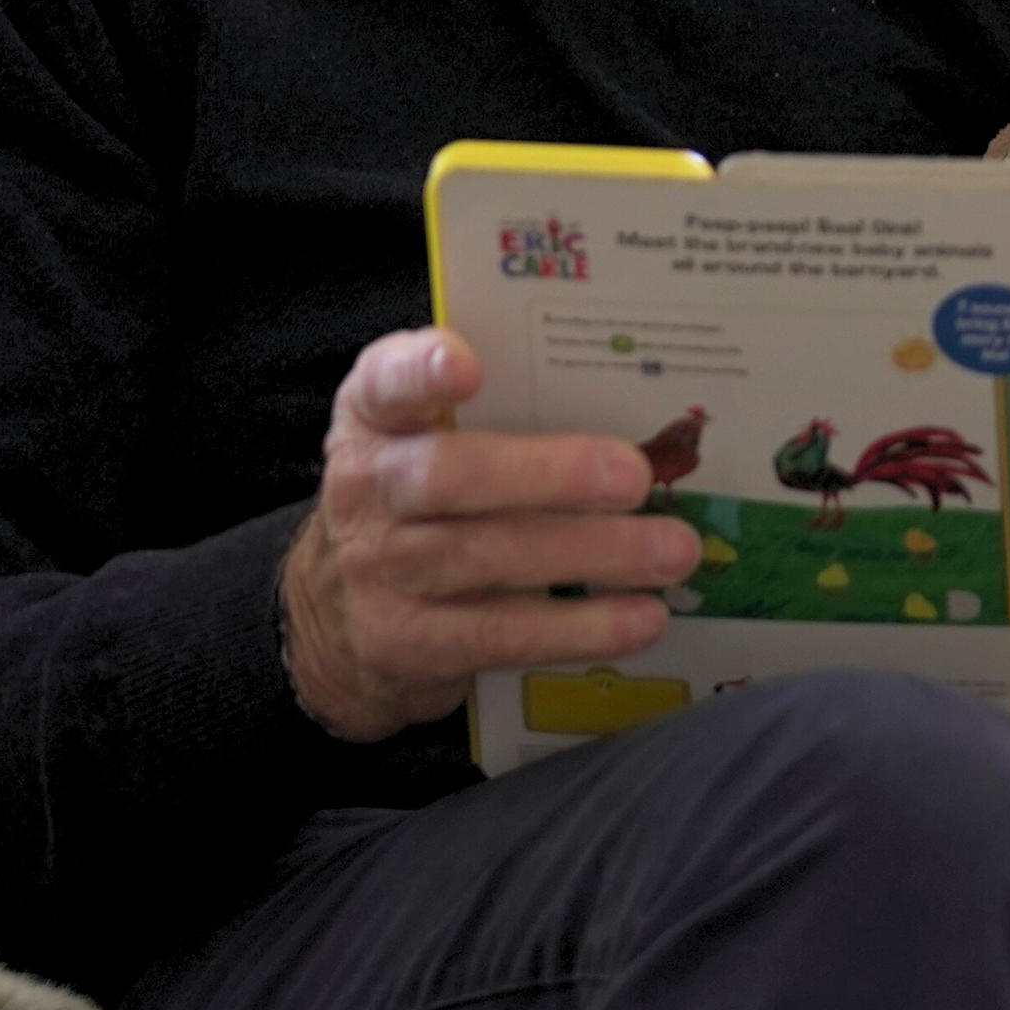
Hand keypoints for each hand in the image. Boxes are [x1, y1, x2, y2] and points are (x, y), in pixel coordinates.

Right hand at [281, 328, 705, 741]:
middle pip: (449, 476)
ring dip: (591, 553)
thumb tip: (634, 412)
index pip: (386, 381)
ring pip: (488, 556)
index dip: (421, 370)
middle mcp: (368, 489)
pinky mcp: (411, 643)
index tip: (466, 365)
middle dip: (548, 475)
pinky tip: (643, 618)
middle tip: (634, 476)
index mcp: (374, 419)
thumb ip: (496, 414)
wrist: (339, 624)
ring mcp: (383, 571)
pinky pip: (504, 633)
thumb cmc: (416, 506)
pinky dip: (581, 627)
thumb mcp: (424, 443)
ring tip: (670, 550)